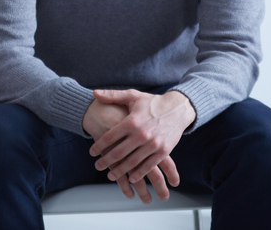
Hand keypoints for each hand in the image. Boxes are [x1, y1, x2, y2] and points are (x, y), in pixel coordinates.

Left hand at [88, 89, 195, 203]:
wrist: (178, 109)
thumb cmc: (152, 103)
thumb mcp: (133, 96)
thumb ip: (113, 95)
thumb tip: (94, 93)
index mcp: (131, 121)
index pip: (110, 137)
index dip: (99, 146)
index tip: (92, 152)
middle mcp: (141, 134)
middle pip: (119, 152)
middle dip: (106, 161)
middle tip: (97, 166)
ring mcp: (152, 144)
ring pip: (132, 162)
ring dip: (120, 170)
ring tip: (110, 175)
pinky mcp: (163, 151)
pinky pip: (148, 165)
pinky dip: (139, 173)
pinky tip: (131, 178)